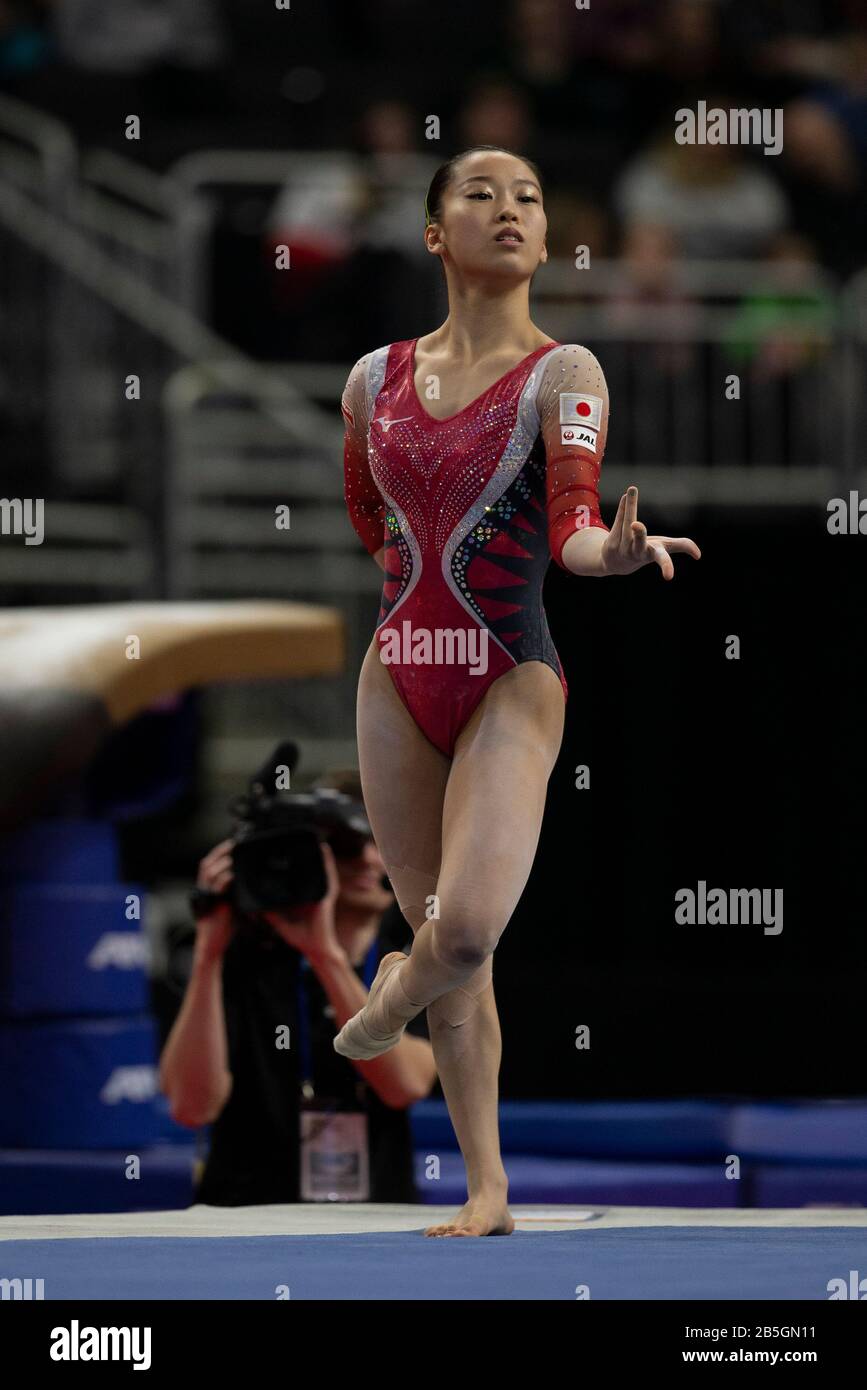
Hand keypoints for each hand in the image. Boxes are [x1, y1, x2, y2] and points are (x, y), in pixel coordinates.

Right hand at [193, 838, 235, 959]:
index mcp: (206, 887)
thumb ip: (235, 888)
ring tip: (237, 856)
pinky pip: (218, 887)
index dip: (219, 851)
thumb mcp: (230, 902)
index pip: (208, 863)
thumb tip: (248, 875)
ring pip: (211, 872)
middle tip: (236, 844)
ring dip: (225, 862)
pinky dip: (227, 878)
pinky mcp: (214, 904)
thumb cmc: (223, 924)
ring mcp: (207, 896)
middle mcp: (203, 889)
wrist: (213, 945)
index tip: (233, 842)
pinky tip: (236, 873)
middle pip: (207, 863)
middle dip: (221, 852)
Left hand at [262, 841, 342, 961]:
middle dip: (307, 857)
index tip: (286, 854)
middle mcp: (314, 894)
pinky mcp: (326, 896)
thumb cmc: (302, 938)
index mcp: (305, 899)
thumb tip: (256, 905)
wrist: (316, 949)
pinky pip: (328, 876)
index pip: (300, 879)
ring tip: (313, 839)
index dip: (294, 867)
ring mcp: (322, 894)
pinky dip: (327, 862)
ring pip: (321, 869)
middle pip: (311, 871)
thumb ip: (270, 914)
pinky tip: (324, 850)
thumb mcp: (280, 923)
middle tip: (299, 841)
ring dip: (318, 855)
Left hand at [601, 485, 700, 579]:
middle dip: (639, 534)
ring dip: (630, 507)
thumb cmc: (646, 552)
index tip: (669, 577)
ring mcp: (623, 546)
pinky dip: (623, 507)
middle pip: (639, 542)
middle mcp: (637, 551)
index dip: (667, 565)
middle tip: (636, 524)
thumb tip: (698, 555)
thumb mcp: (664, 548)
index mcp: (652, 554)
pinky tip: (626, 495)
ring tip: (632, 490)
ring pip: (626, 524)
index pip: (661, 559)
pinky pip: (618, 521)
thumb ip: (681, 546)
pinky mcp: (611, 541)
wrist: (616, 562)